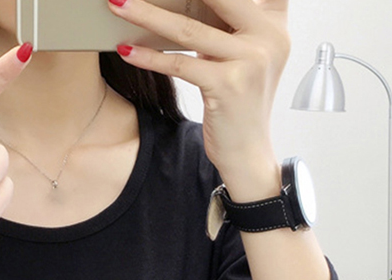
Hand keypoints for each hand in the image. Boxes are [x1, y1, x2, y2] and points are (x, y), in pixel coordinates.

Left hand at [108, 0, 288, 184]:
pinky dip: (150, 56)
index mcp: (273, 25)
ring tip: (118, 4)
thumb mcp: (240, 58)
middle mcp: (268, 37)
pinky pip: (180, 64)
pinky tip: (127, 49)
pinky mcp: (228, 86)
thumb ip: (227, 27)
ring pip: (188, 29)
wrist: (247, 153)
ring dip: (147, 14)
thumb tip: (182, 2)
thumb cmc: (238, 105)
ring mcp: (250, 61)